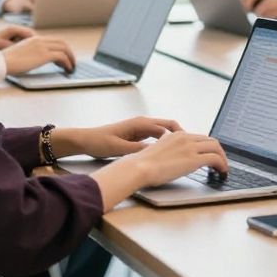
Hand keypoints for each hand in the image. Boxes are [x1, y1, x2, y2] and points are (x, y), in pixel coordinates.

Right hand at [1, 35, 74, 73]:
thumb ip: (32, 52)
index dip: (62, 48)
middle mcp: (40, 40)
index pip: (54, 40)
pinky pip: (62, 57)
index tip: (65, 56)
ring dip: (71, 58)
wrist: (1, 62)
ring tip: (72, 66)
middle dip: (69, 52)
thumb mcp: (22, 52)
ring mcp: (42, 47)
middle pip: (62, 43)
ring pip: (64, 49)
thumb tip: (37, 60)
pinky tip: (68, 69)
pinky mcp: (44, 55)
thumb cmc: (8, 61)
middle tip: (72, 61)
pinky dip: (68, 63)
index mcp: (34, 38)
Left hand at [55, 117, 185, 158]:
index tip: (190, 145)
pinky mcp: (137, 135)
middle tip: (192, 148)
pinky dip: (164, 143)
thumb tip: (156, 152)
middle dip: (182, 136)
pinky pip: (156, 137)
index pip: (168, 126)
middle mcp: (142, 123)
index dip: (181, 134)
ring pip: (163, 132)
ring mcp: (140, 128)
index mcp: (140, 123)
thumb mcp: (120, 148)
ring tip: (183, 152)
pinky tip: (167, 154)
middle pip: (169, 127)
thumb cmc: (100, 141)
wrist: (85, 139)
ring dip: (173, 140)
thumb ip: (138, 149)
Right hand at [89, 129, 228, 207]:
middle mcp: (185, 137)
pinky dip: (222, 165)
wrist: (138, 168)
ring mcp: (190, 147)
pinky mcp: (193, 159)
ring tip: (223, 169)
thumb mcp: (159, 151)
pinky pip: (215, 159)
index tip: (211, 155)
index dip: (209, 147)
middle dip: (218, 152)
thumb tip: (177, 160)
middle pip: (211, 141)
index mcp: (177, 134)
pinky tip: (221, 172)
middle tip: (221, 162)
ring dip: (223, 158)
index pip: (200, 137)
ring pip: (216, 147)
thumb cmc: (143, 165)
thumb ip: (171, 151)